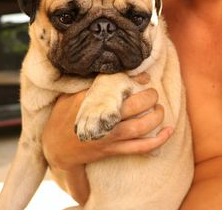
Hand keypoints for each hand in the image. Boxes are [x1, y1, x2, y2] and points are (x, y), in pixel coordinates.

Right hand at [42, 73, 172, 203]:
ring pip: (140, 127)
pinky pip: (140, 148)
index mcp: (91, 102)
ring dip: (156, 117)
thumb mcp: (67, 97)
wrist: (55, 148)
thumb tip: (107, 73)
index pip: (117, 87)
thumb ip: (85, 85)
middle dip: (150, 97)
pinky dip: (157, 141)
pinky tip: (168, 132)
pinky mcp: (113, 150)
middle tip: (153, 93)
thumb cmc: (61, 119)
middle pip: (134, 106)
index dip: (135, 80)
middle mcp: (104, 119)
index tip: (144, 77)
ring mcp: (109, 137)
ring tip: (159, 109)